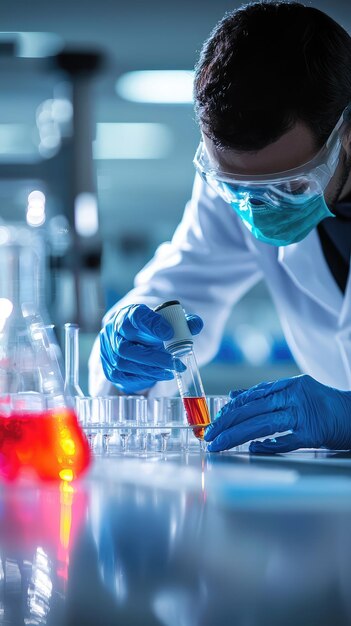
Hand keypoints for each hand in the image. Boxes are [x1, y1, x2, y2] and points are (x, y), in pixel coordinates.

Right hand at [100, 304, 202, 393]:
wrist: (136, 341)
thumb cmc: (153, 330)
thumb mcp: (169, 323)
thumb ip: (184, 323)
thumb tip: (196, 325)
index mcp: (128, 314)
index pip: (135, 317)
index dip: (151, 325)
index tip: (169, 333)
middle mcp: (113, 331)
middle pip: (127, 346)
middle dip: (153, 357)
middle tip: (174, 362)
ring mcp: (108, 351)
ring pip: (124, 363)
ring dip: (150, 369)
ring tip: (170, 370)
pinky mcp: (110, 368)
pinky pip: (123, 376)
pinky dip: (143, 377)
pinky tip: (159, 375)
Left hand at [204, 375, 350, 452]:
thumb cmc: (322, 405)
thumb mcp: (293, 393)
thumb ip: (264, 395)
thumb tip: (233, 396)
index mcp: (289, 385)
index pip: (252, 396)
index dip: (230, 409)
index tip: (214, 422)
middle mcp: (295, 395)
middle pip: (253, 409)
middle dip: (227, 424)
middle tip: (210, 436)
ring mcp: (304, 413)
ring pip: (264, 423)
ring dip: (238, 435)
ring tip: (221, 444)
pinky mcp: (313, 432)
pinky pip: (286, 439)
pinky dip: (269, 444)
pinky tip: (253, 449)